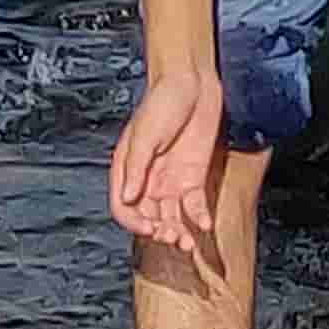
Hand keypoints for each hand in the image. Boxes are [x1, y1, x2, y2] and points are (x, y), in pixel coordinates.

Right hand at [110, 63, 229, 252]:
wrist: (192, 84)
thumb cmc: (161, 103)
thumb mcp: (144, 135)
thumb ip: (137, 167)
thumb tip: (127, 198)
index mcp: (127, 172)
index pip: (124, 208)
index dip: (134, 223)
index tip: (149, 229)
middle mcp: (148, 182)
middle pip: (149, 218)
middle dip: (159, 233)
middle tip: (172, 239)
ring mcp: (171, 182)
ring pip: (172, 218)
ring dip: (178, 233)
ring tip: (186, 244)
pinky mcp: (193, 178)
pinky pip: (194, 205)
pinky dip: (198, 217)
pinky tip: (204, 226)